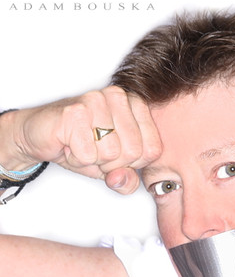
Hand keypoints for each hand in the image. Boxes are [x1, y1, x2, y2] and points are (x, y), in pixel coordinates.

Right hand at [5, 86, 161, 194]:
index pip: (152, 150)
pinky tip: (69, 144)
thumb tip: (123, 179)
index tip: (115, 154)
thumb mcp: (113, 168)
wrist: (41, 134)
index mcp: (136, 105)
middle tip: (95, 150)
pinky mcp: (75, 112)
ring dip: (93, 160)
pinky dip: (77, 158)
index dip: (133, 163)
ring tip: (81, 145)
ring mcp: (96, 101)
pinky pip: (88, 155)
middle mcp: (118, 97)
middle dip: (113, 163)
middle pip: (134, 152)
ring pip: (111, 154)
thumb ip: (129, 180)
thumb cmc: (81, 145)